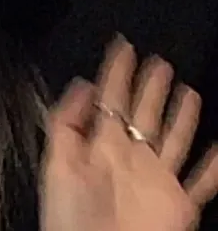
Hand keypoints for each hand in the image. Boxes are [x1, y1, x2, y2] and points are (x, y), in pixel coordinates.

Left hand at [40, 38, 217, 230]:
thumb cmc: (71, 218)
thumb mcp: (57, 163)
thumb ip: (66, 122)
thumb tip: (80, 85)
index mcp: (101, 144)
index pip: (111, 98)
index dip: (117, 71)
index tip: (123, 47)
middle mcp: (130, 157)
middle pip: (144, 112)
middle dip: (151, 86)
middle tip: (159, 61)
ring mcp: (156, 179)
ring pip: (173, 139)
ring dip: (181, 116)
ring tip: (187, 90)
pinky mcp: (178, 204)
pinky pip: (202, 182)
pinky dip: (213, 166)